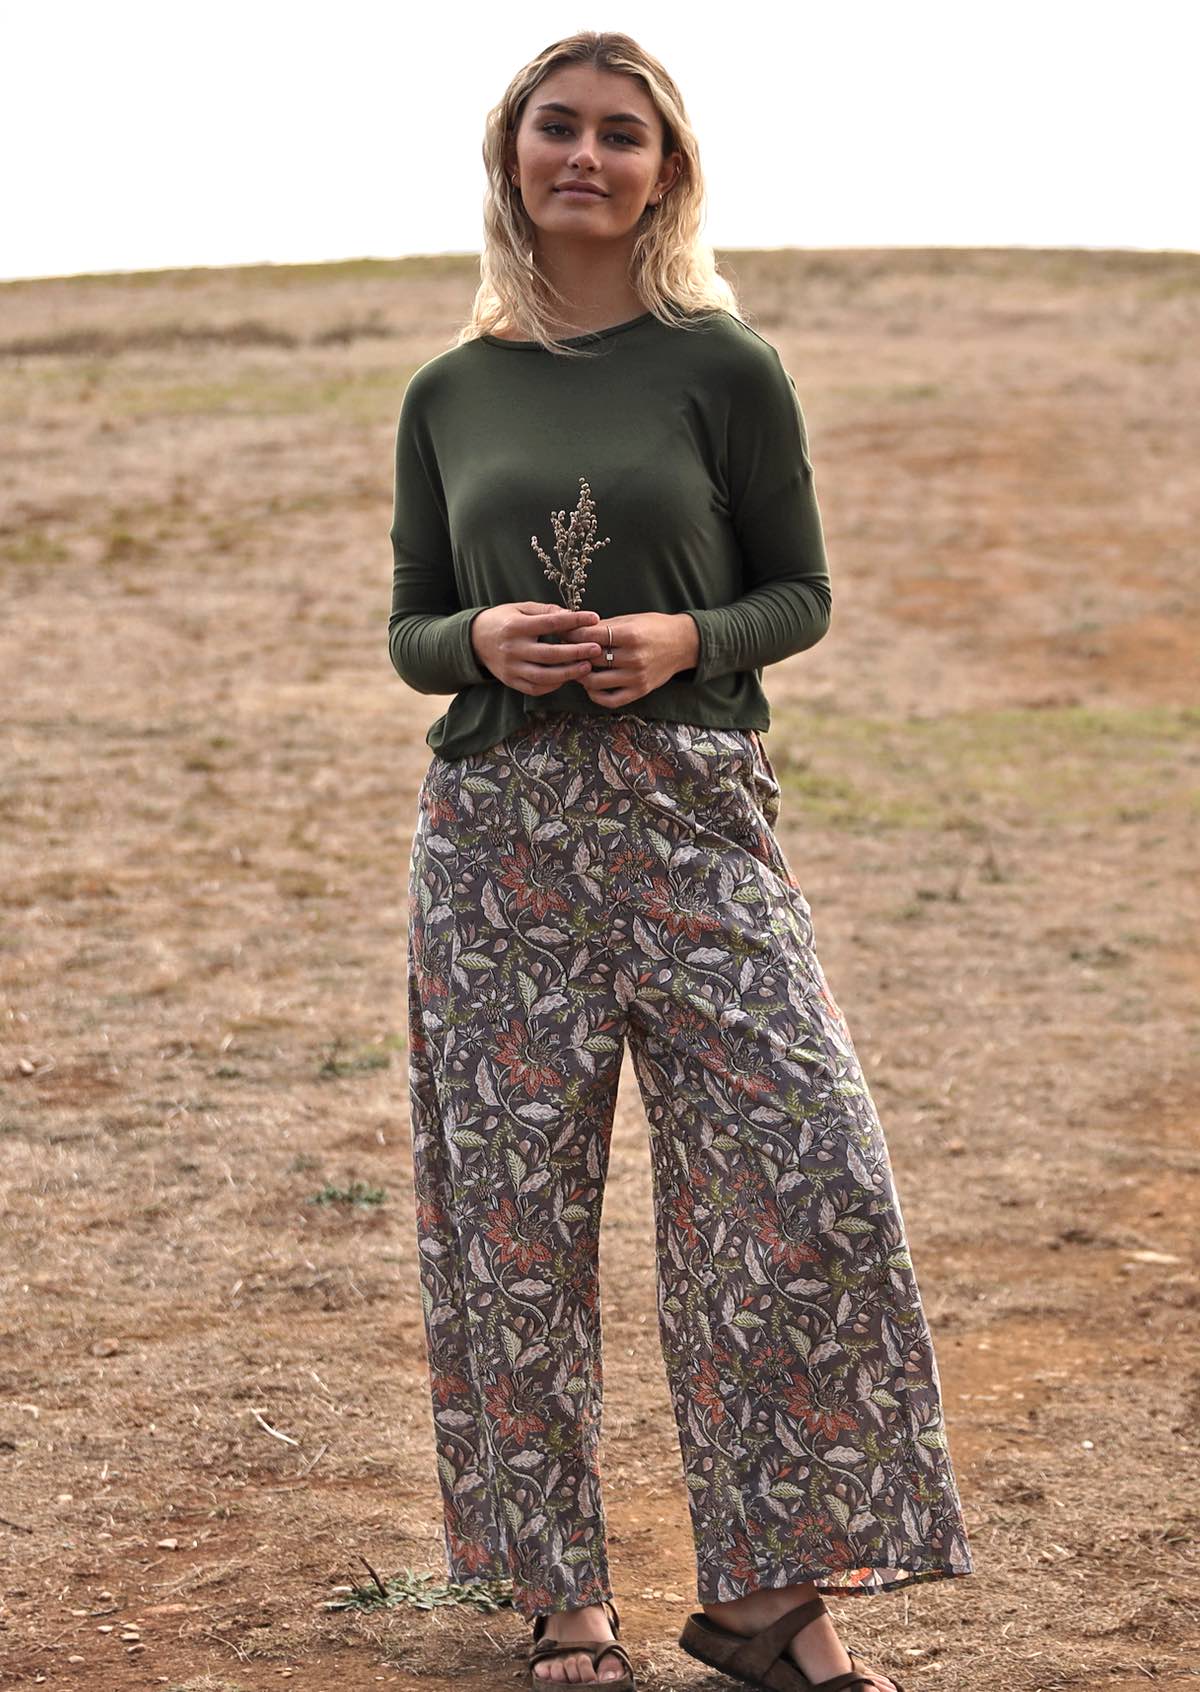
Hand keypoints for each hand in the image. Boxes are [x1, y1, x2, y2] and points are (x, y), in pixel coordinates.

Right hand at [470, 601, 604, 694]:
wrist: (474, 640)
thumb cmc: (503, 620)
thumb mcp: (520, 608)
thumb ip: (545, 611)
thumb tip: (572, 615)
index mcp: (515, 626)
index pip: (550, 623)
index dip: (574, 621)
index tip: (594, 618)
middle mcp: (512, 649)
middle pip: (549, 654)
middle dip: (576, 652)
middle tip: (597, 649)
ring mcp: (511, 668)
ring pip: (544, 676)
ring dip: (568, 673)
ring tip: (587, 667)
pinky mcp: (511, 681)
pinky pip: (535, 688)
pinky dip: (553, 685)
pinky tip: (567, 677)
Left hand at [561, 612, 699, 707]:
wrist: (683, 644)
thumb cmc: (654, 628)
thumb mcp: (630, 620)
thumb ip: (603, 627)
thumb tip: (573, 629)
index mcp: (630, 635)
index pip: (590, 637)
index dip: (572, 635)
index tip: (563, 634)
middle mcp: (633, 657)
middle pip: (591, 658)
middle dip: (573, 654)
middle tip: (564, 651)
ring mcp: (636, 677)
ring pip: (595, 681)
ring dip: (580, 675)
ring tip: (576, 668)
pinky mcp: (639, 691)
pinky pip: (610, 700)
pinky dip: (595, 695)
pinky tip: (590, 685)